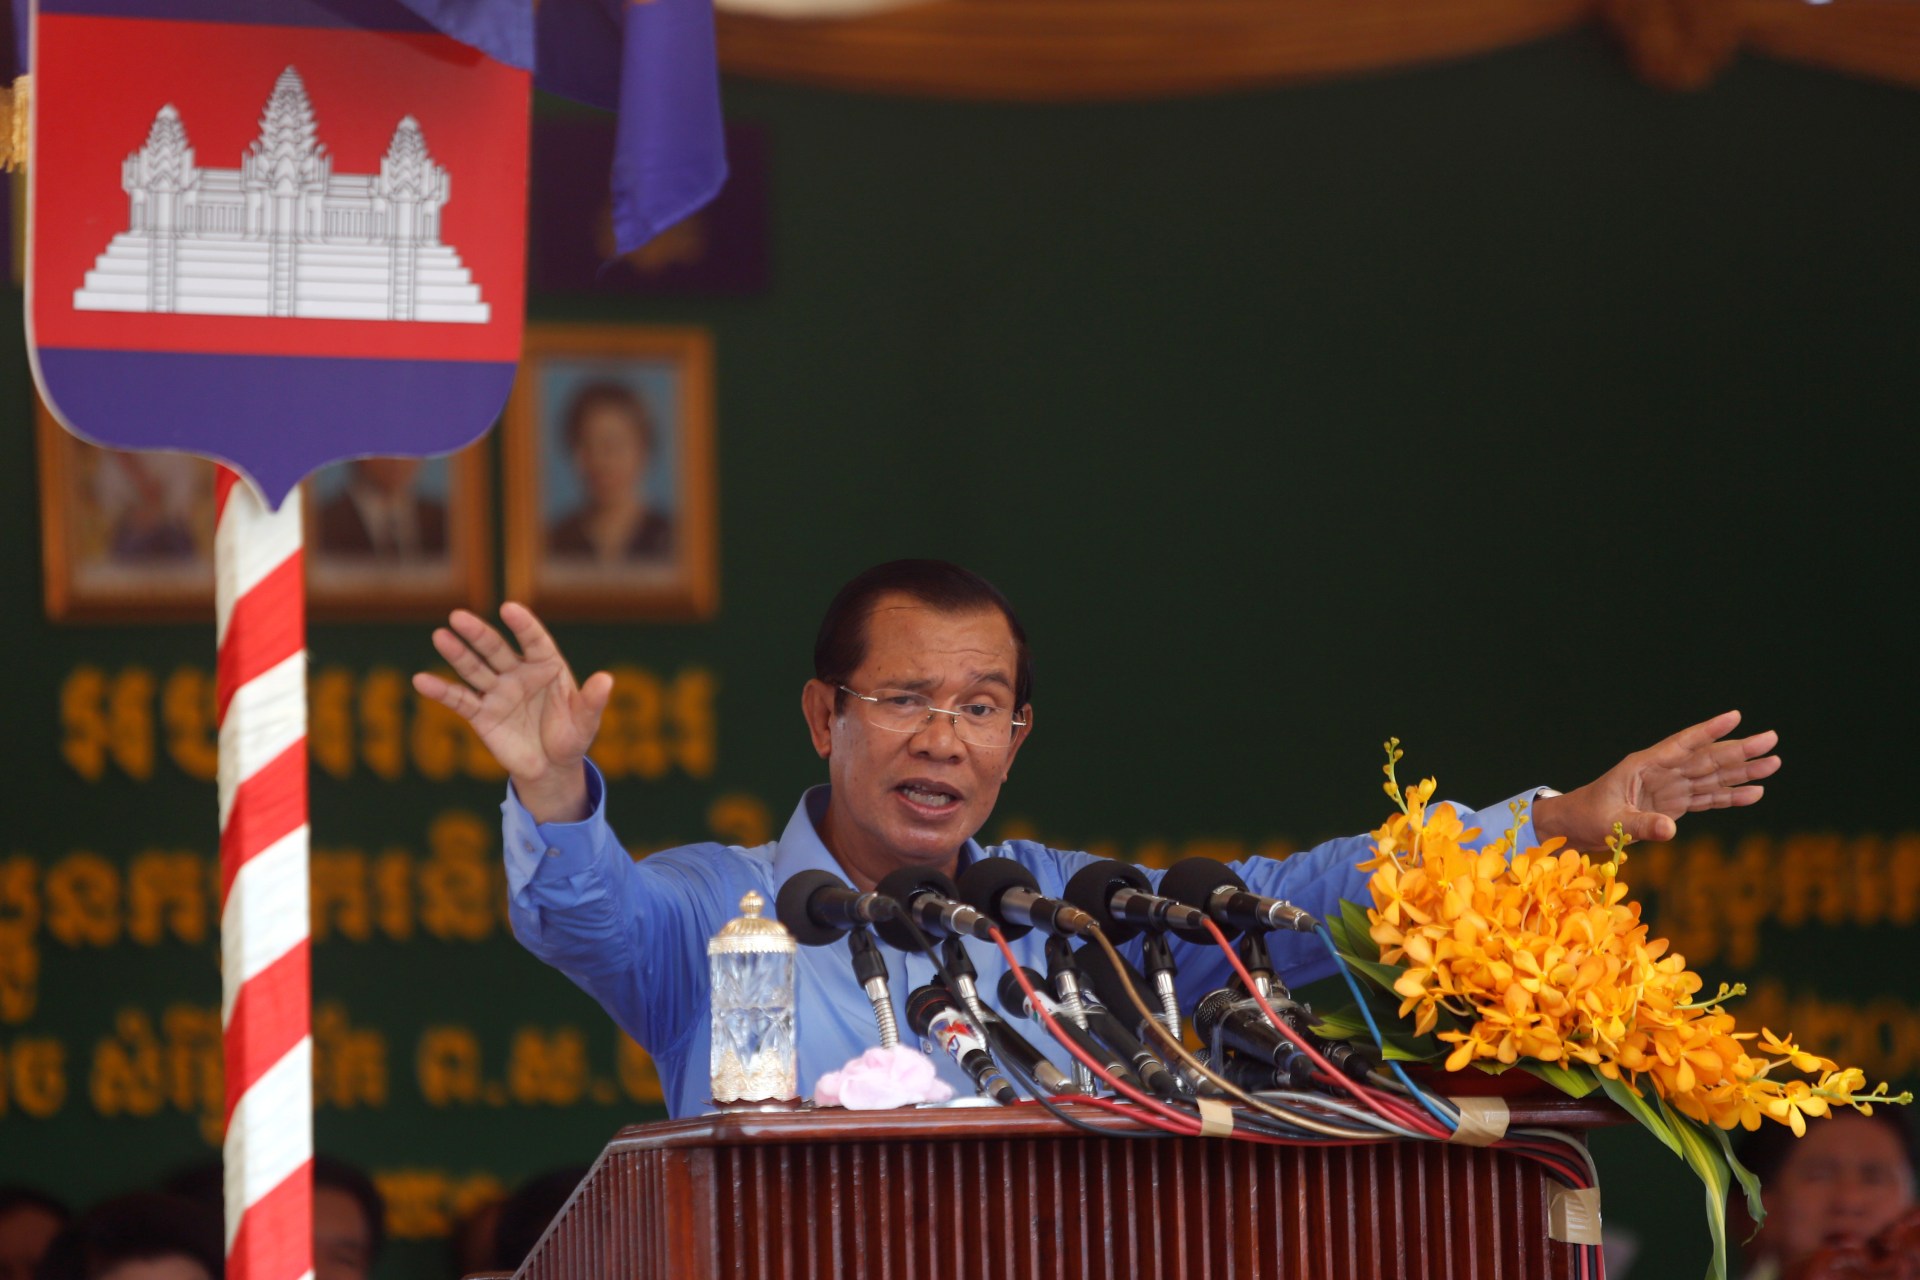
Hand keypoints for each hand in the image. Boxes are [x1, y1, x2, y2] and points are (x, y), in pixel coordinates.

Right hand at [412, 602, 611, 823]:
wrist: (551, 767)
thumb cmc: (571, 737)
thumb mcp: (586, 722)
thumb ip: (593, 701)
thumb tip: (607, 680)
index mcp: (547, 666)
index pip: (534, 640)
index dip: (523, 625)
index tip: (509, 608)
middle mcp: (519, 673)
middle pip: (496, 649)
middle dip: (479, 633)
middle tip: (458, 616)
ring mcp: (498, 691)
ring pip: (474, 668)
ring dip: (457, 653)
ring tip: (440, 636)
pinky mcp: (481, 713)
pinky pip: (459, 700)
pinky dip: (440, 691)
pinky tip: (421, 680)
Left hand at [1531, 710, 1780, 849]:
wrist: (1575, 826)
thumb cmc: (1587, 817)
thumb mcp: (1611, 822)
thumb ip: (1642, 825)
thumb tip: (1672, 830)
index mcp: (1643, 765)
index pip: (1683, 744)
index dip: (1709, 731)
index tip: (1736, 716)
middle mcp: (1661, 772)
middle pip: (1706, 758)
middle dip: (1740, 750)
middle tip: (1772, 739)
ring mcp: (1669, 788)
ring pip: (1712, 777)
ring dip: (1742, 771)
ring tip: (1774, 763)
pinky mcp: (1673, 806)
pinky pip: (1706, 799)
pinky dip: (1730, 797)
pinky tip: (1754, 792)